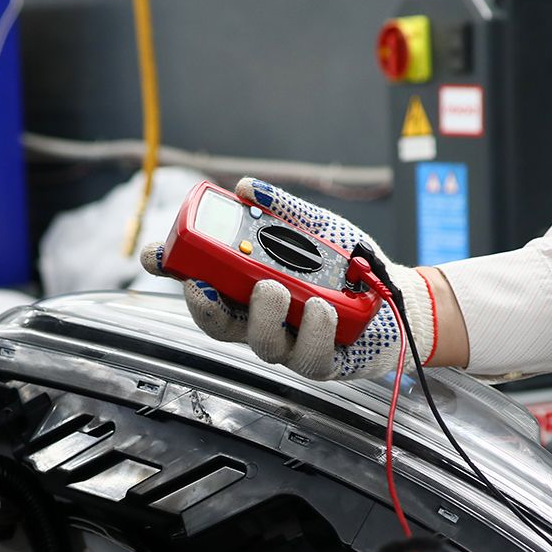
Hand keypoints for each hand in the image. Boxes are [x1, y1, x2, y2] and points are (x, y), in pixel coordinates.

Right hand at [139, 177, 434, 380]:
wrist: (395, 294)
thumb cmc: (349, 266)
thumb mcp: (315, 227)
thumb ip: (282, 209)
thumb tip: (247, 189)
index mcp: (248, 286)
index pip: (199, 282)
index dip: (171, 270)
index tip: (156, 256)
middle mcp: (262, 318)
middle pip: (217, 322)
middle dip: (205, 305)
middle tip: (207, 284)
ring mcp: (289, 343)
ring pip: (260, 343)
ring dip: (263, 314)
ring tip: (277, 287)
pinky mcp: (320, 362)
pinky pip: (307, 356)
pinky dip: (312, 330)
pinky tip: (320, 308)